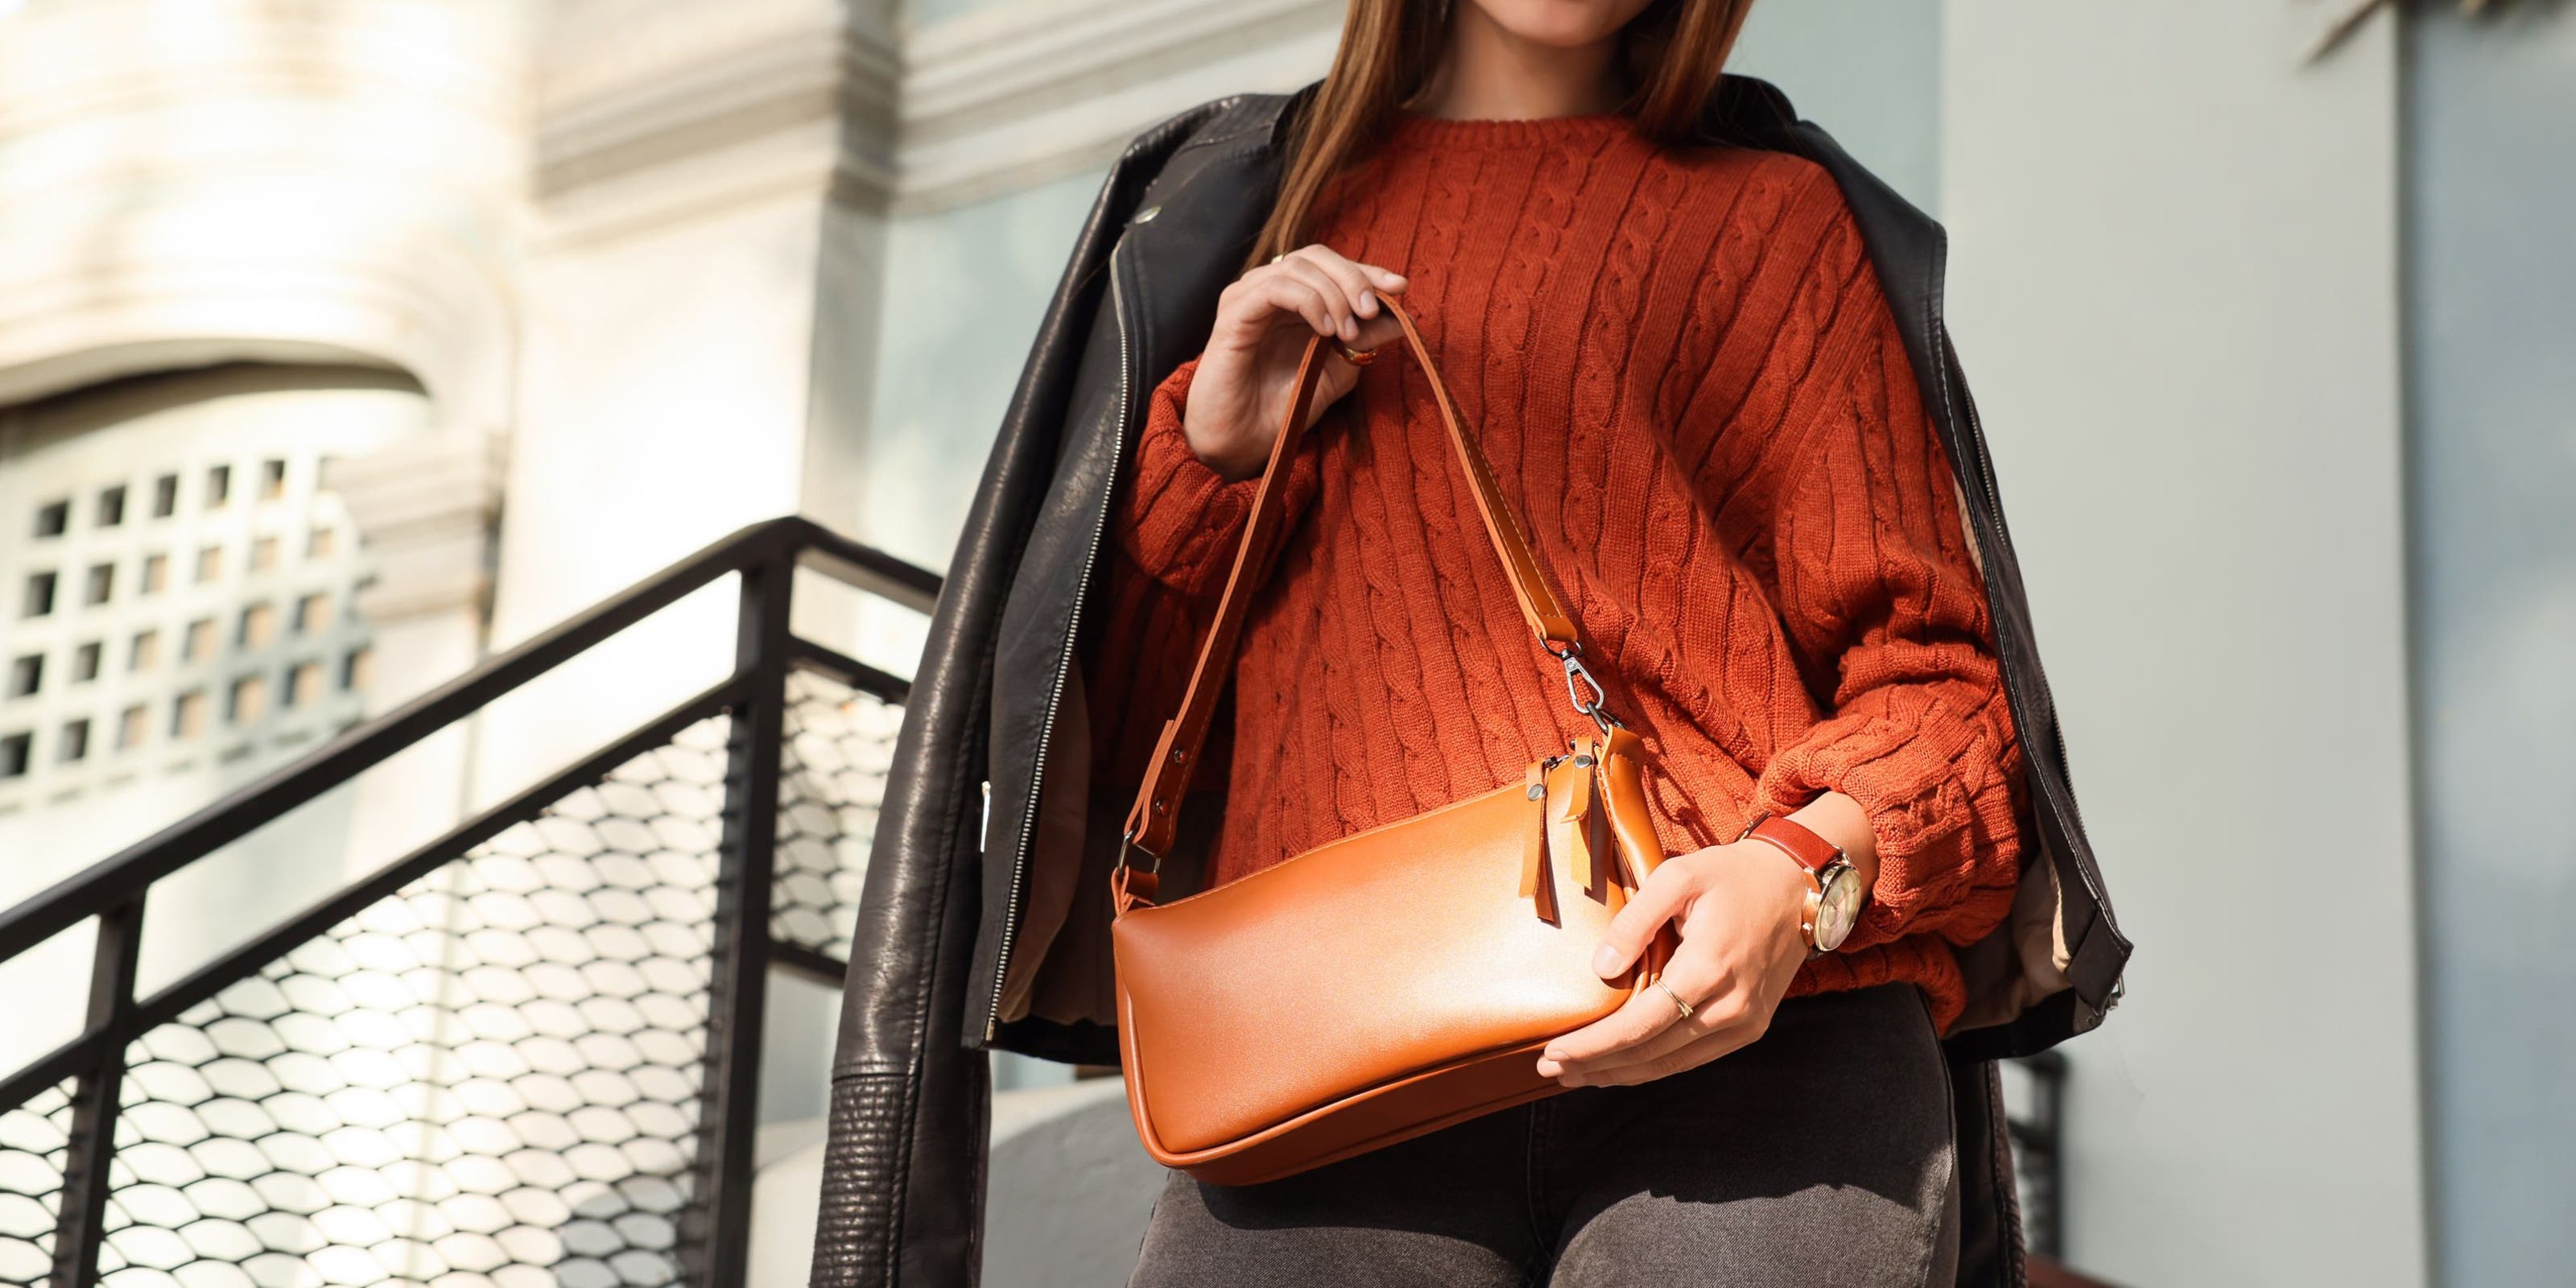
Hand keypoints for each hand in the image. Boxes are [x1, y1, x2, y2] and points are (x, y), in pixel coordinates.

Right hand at [1182, 244, 1408, 479]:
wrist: (1243, 441)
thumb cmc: (1283, 408)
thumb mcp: (1338, 371)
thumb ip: (1366, 341)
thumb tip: (1404, 317)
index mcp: (1294, 298)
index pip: (1332, 266)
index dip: (1368, 271)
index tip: (1400, 288)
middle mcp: (1269, 290)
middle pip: (1317, 257)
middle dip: (1354, 278)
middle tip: (1371, 312)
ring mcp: (1248, 297)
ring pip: (1298, 267)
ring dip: (1334, 294)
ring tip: (1348, 332)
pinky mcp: (1234, 312)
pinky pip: (1275, 288)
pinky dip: (1308, 301)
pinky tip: (1324, 329)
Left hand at [1532, 838, 1817, 1087]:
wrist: (1798, 887)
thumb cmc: (1734, 875)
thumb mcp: (1678, 876)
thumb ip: (1635, 921)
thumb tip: (1600, 970)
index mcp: (1709, 967)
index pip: (1640, 1025)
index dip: (1594, 1045)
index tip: (1554, 1052)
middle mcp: (1730, 1005)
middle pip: (1650, 1053)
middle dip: (1596, 1065)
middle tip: (1550, 1068)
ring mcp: (1744, 1022)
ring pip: (1671, 1065)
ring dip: (1620, 1074)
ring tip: (1575, 1074)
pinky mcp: (1750, 1027)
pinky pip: (1693, 1059)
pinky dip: (1652, 1067)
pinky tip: (1621, 1066)